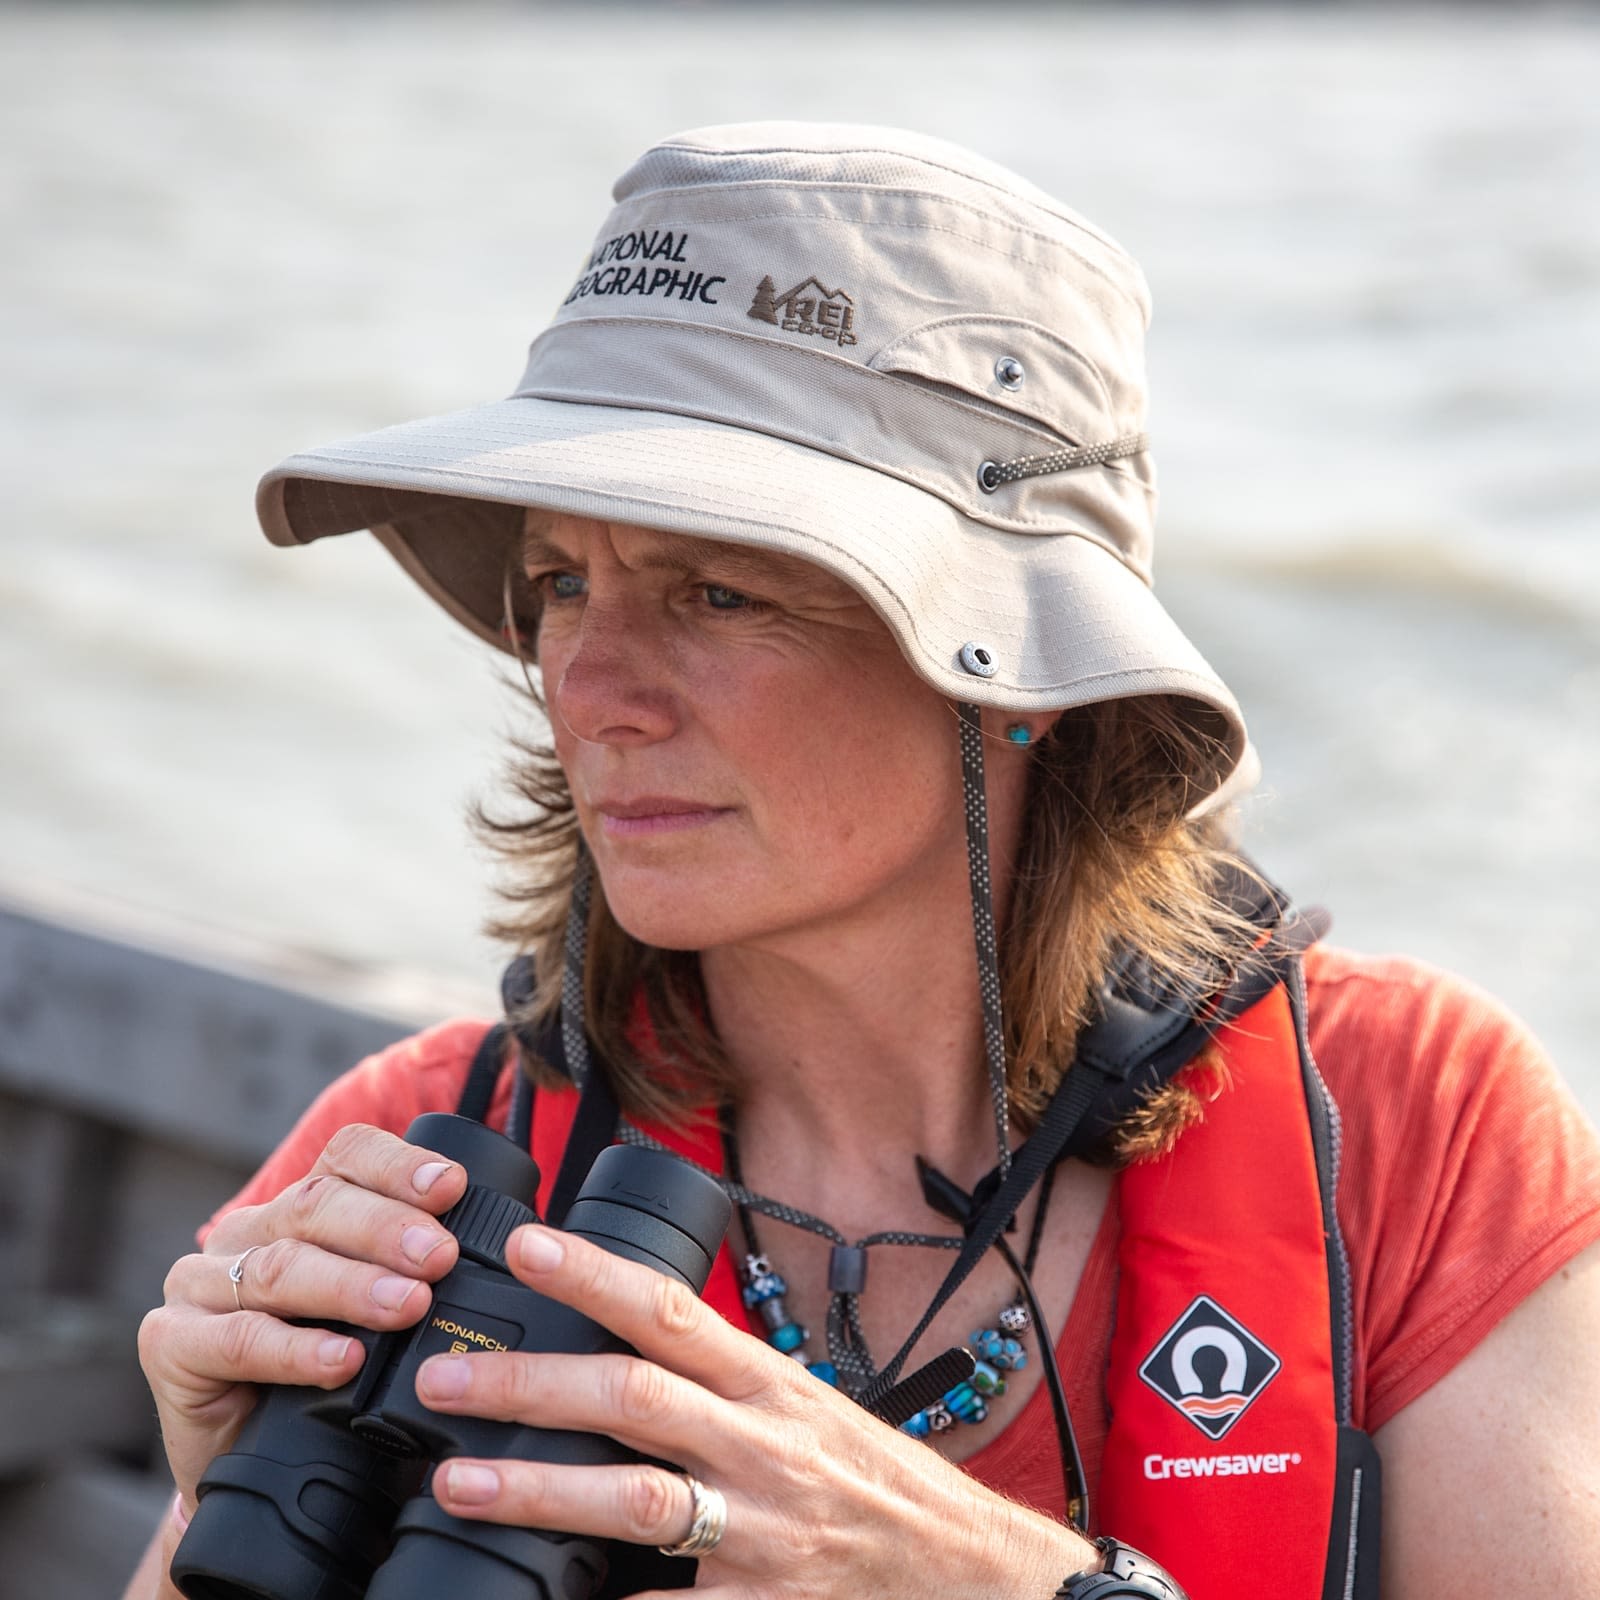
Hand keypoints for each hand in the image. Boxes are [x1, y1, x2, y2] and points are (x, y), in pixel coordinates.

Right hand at [137, 1124, 466, 1511]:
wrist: (247, 1465)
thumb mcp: (374, 1311)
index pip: (346, 1156)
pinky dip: (296, 1350)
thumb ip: (415, 1272)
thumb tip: (511, 1250)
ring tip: (408, 1306)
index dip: (398, 1165)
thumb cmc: (327, 1377)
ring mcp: (200, 1284)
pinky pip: (237, 1339)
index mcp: (297, 1207)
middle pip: (316, 1205)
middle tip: (441, 1256)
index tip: (453, 1187)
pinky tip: (342, 1362)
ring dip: (352, 1285)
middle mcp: (245, 1232)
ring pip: (281, 1267)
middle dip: (386, 1228)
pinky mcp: (169, 1343)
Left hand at [414, 1222, 1095, 1599]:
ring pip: (636, 1499)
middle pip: (633, 1398)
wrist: (970, 1576)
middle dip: (530, 1383)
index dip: (596, 1275)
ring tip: (455, 1480)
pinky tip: (537, 1592)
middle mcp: (765, 1447)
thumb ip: (722, 1385)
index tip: (527, 1248)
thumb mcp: (806, 1412)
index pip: (673, 1310)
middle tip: (444, 1373)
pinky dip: (597, 1597)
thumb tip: (625, 1347)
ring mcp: (762, 1533)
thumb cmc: (876, 1484)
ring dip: (536, 1489)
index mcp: (771, 1386)